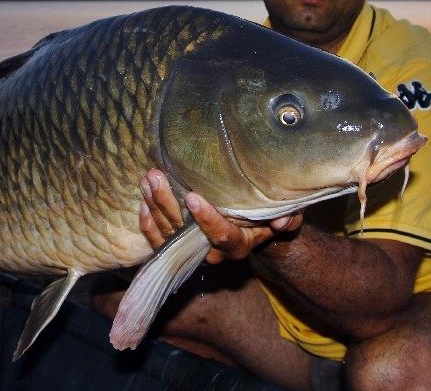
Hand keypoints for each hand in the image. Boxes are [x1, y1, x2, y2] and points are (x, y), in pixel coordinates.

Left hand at [138, 169, 302, 264]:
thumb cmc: (270, 215)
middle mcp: (212, 253)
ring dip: (154, 207)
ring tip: (147, 179)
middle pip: (185, 235)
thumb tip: (281, 221)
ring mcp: (193, 250)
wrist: (256, 230)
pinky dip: (148, 224)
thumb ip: (288, 217)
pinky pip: (159, 241)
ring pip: (168, 234)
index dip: (206, 219)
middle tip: (156, 177)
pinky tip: (142, 202)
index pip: (221, 236)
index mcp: (238, 245)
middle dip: (168, 205)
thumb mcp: (287, 214)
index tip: (192, 196)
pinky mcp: (178, 247)